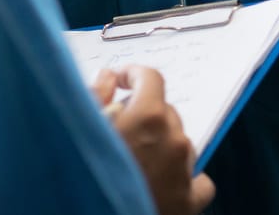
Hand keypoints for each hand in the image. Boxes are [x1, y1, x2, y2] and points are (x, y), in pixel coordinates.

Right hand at [91, 67, 214, 214]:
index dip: (133, 76)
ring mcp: (185, 171)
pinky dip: (183, 177)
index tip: (121, 83)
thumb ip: (96, 96)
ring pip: (179, 143)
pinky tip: (161, 184)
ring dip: (161, 146)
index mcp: (148, 118)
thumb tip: (108, 76)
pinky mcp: (190, 201)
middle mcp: (173, 140)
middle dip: (143, 116)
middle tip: (118, 133)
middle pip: (165, 113)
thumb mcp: (80, 130)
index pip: (151, 79)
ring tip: (134, 164)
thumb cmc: (85, 177)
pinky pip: (198, 179)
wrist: (95, 213)